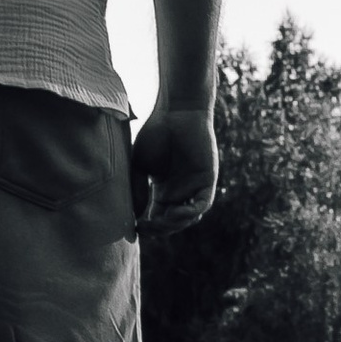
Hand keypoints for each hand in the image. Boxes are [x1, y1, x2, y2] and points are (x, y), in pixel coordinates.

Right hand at [130, 102, 217, 234]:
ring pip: (188, 218)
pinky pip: (202, 204)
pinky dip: (190, 213)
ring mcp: (195, 186)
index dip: (147, 227)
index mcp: (164, 190)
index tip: (132, 229)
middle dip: (159, 229)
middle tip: (144, 227)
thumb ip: (138, 190)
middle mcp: (181, 191)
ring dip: (173, 224)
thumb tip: (134, 216)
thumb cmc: (155, 133)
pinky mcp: (207, 180)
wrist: (175, 112)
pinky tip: (175, 212)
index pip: (157, 217)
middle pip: (172, 222)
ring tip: (157, 221)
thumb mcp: (139, 166)